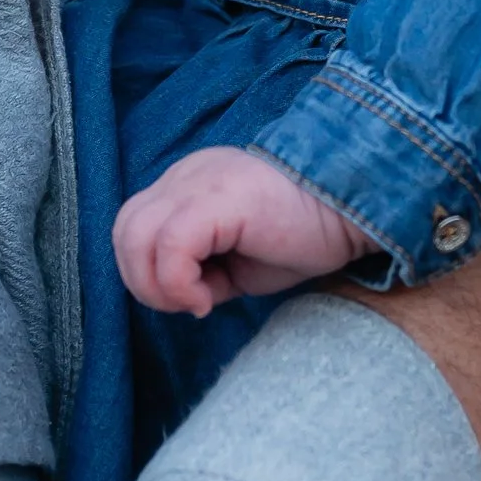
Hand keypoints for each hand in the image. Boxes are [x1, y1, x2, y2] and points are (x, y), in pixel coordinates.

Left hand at [114, 148, 369, 314]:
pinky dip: (177, 282)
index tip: (196, 299)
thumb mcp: (240, 258)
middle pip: (124, 231)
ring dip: (156, 285)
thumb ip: (200, 268)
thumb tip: (178, 295)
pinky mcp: (215, 198)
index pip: (135, 229)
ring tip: (197, 302)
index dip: (150, 274)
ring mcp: (197, 182)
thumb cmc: (307, 233)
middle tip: (190, 304)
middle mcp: (185, 176)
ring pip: (133, 235)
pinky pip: (168, 244)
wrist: (356, 207)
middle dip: (144, 282)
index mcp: (189, 185)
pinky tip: (207, 299)